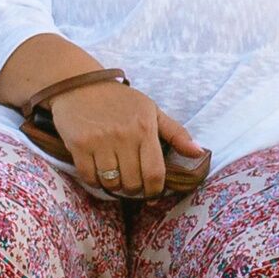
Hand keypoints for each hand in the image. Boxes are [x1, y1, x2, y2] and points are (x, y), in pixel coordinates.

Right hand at [45, 81, 208, 198]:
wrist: (79, 84)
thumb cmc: (119, 100)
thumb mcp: (151, 110)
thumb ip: (176, 133)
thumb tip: (199, 153)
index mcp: (145, 128)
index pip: (155, 173)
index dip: (155, 190)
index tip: (152, 193)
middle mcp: (124, 136)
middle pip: (132, 183)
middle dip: (134, 189)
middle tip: (131, 183)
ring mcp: (100, 141)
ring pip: (111, 183)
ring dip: (113, 186)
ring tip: (114, 177)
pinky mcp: (79, 145)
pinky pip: (89, 177)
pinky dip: (94, 181)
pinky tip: (97, 172)